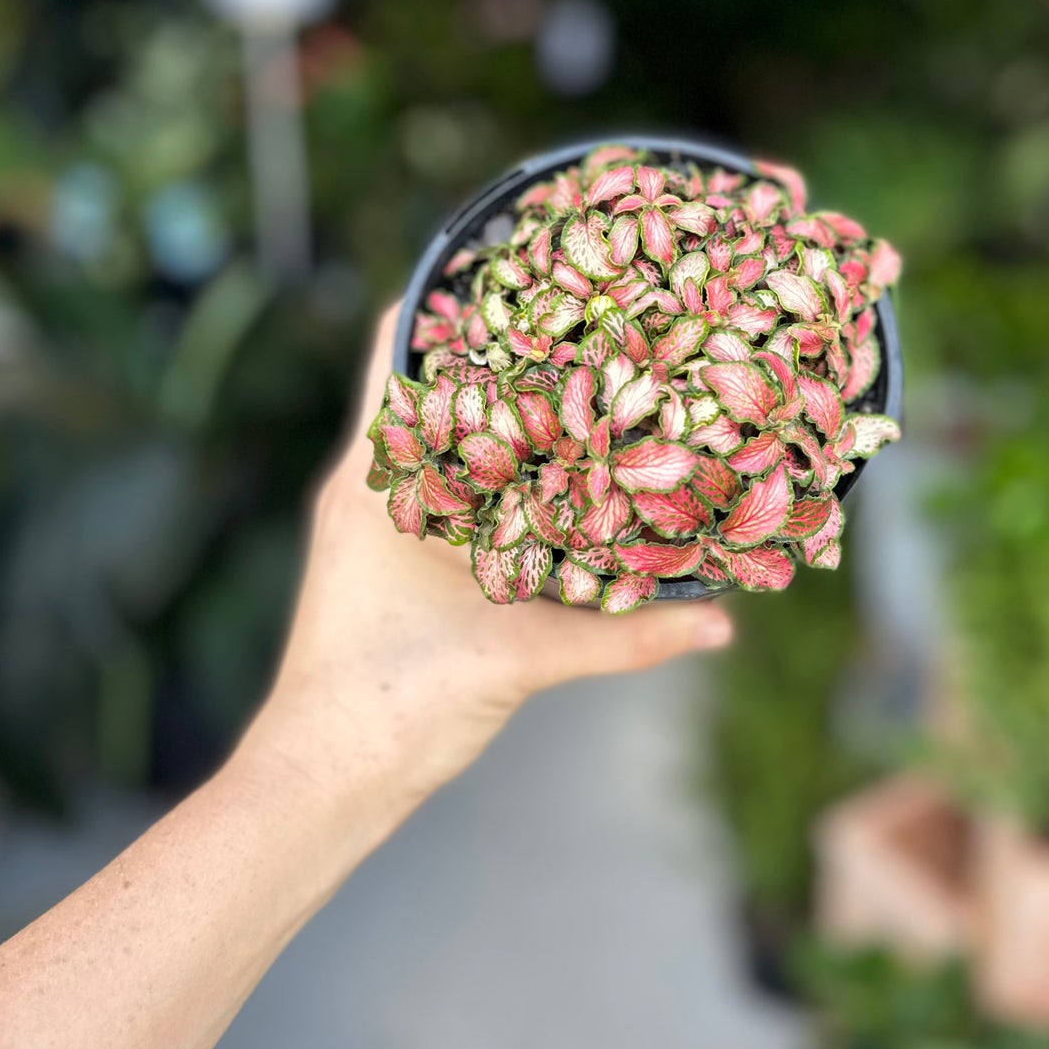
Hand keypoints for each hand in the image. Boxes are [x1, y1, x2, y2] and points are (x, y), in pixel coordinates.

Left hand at [239, 305, 733, 850]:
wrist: (327, 782)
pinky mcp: (396, 568)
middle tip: (575, 321)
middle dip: (495, 355)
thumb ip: (622, 637)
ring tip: (577, 379)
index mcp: (375, 482)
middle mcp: (370, 490)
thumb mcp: (515, 658)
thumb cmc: (390, 705)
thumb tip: (721, 621)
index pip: (396, 352)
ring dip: (497, 415)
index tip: (515, 266)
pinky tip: (556, 476)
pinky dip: (496, 475)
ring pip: (442, 443)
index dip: (448, 301)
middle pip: (430, 389)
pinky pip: (448, 494)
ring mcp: (379, 527)